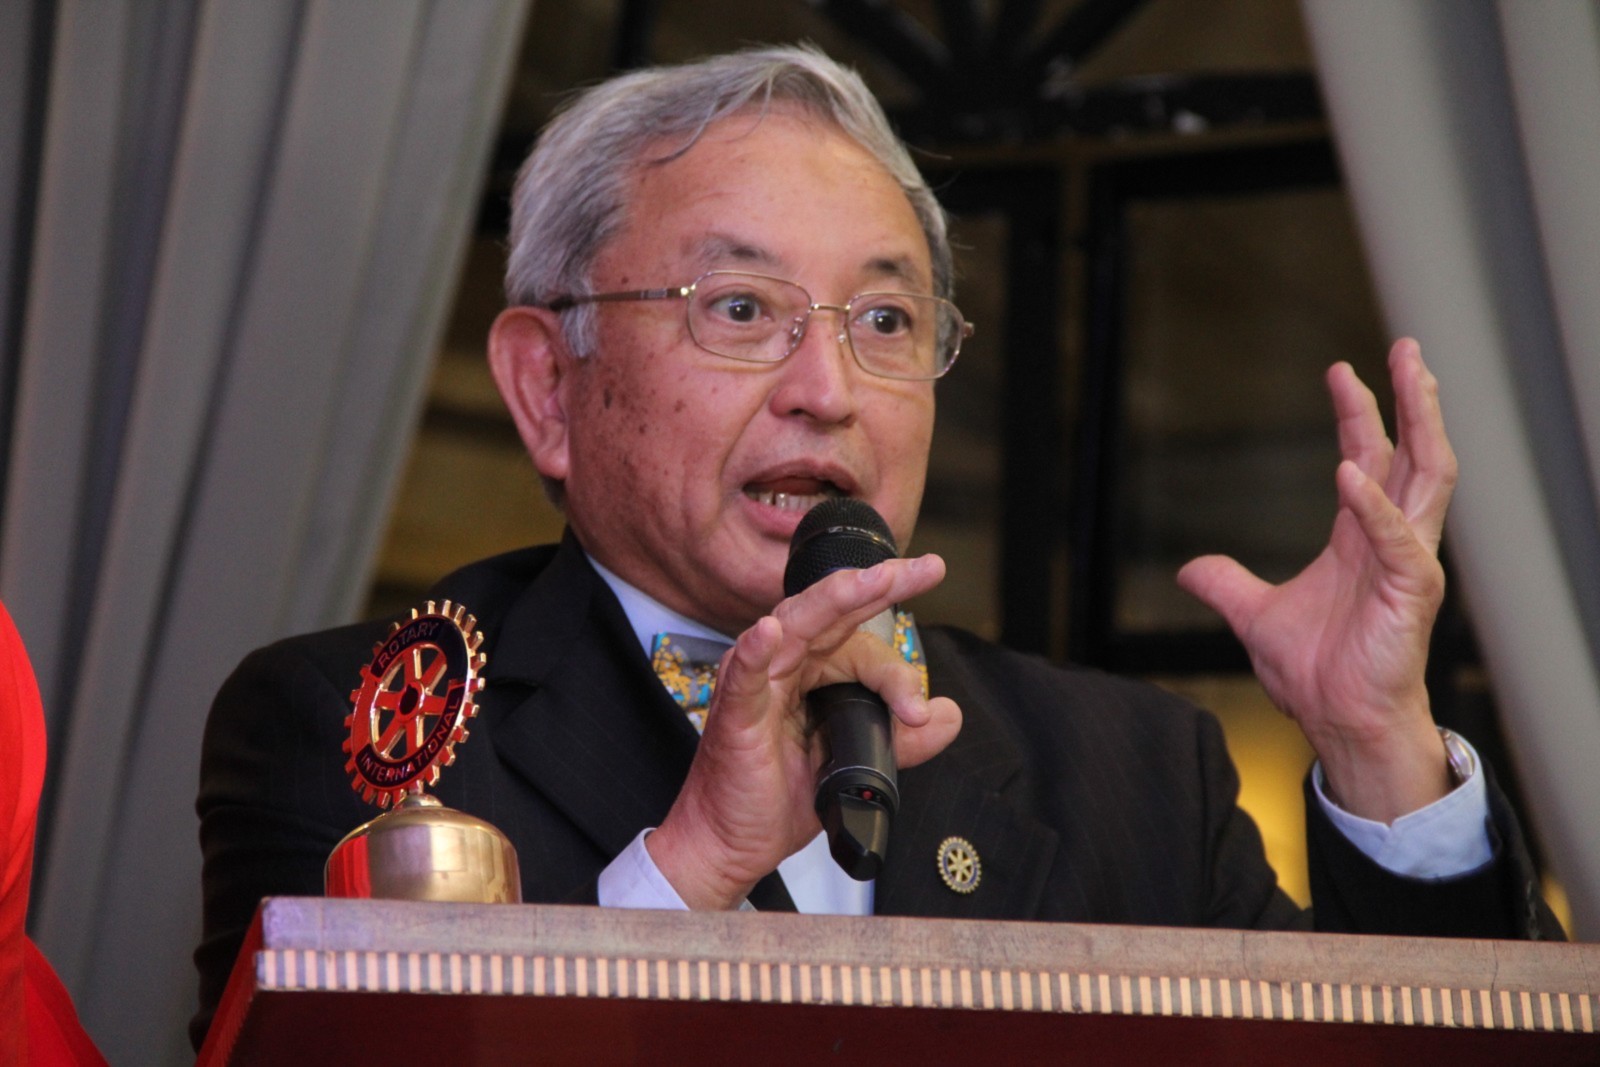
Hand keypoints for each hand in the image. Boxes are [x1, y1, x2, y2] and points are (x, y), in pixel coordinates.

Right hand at [647, 554, 961, 907]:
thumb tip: (948, 713)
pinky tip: (769, 631)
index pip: (862, 646)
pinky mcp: (735, 714)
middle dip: (878, 584)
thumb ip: (904, 738)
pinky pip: (744, 677)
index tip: (921, 709)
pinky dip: (755, 651)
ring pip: (795, 625)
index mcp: (812, 671)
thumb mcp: (857, 763)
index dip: (898, 672)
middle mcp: (785, 666)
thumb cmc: (781, 797)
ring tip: (867, 582)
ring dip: (831, 600)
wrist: (733, 843)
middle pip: (833, 611)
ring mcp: (757, 684)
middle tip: (923, 568)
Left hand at [1177, 339, 1455, 822]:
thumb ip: (1225, 584)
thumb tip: (1189, 569)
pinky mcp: (1413, 591)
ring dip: (1421, 426)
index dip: (1360, 415)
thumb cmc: (1315, 675)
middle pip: (1413, 455)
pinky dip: (1373, 504)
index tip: (1342, 372)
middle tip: (1406, 348)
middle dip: (1412, 400)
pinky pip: (1397, 537)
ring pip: (1430, 479)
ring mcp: (1409, 564)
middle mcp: (1393, 541)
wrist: (1337, 724)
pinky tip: (1348, 471)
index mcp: (1362, 540)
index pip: (1369, 460)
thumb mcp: (1253, 616)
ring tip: (1412, 377)